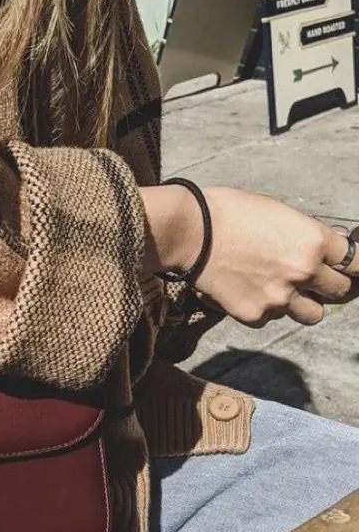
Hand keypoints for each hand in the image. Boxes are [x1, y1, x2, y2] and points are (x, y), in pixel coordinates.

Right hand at [142, 185, 356, 326]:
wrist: (189, 232)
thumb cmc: (228, 213)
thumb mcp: (277, 212)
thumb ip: (304, 235)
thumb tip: (316, 250)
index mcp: (314, 241)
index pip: (357, 263)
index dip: (353, 266)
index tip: (349, 269)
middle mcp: (303, 272)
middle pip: (339, 292)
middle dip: (328, 285)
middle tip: (311, 279)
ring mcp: (279, 297)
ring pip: (310, 314)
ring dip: (300, 303)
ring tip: (278, 289)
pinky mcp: (253, 314)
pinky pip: (271, 319)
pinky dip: (264, 310)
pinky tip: (247, 291)